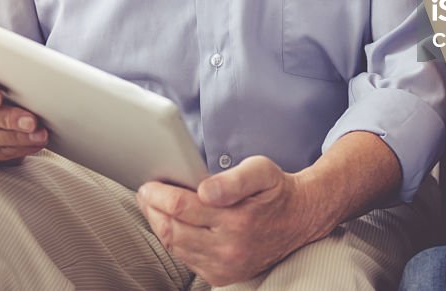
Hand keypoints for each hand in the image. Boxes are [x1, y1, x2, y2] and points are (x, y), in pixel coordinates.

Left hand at [137, 156, 317, 285]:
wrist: (300, 219)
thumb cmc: (276, 190)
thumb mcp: (261, 170)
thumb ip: (233, 179)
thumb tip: (204, 190)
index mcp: (237, 220)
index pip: (182, 208)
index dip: (159, 196)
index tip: (148, 185)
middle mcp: (229, 248)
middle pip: (173, 231)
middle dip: (153, 211)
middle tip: (145, 194)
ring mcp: (225, 266)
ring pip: (177, 248)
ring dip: (160, 227)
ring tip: (154, 208)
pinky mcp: (223, 275)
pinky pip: (187, 260)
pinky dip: (176, 242)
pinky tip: (174, 226)